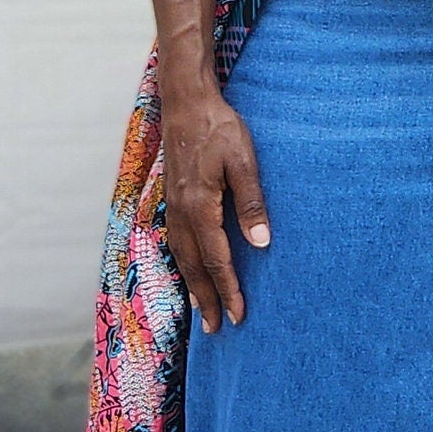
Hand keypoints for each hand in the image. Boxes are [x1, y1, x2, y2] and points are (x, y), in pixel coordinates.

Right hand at [160, 79, 268, 333]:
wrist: (186, 101)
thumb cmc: (219, 128)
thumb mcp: (244, 161)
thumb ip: (251, 202)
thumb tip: (261, 242)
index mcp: (200, 206)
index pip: (216, 259)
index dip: (228, 289)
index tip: (237, 316)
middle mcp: (181, 211)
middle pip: (193, 266)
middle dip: (206, 298)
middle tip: (215, 330)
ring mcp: (172, 205)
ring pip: (181, 256)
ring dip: (192, 285)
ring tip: (202, 311)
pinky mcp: (172, 197)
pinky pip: (176, 241)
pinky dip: (183, 264)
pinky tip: (191, 270)